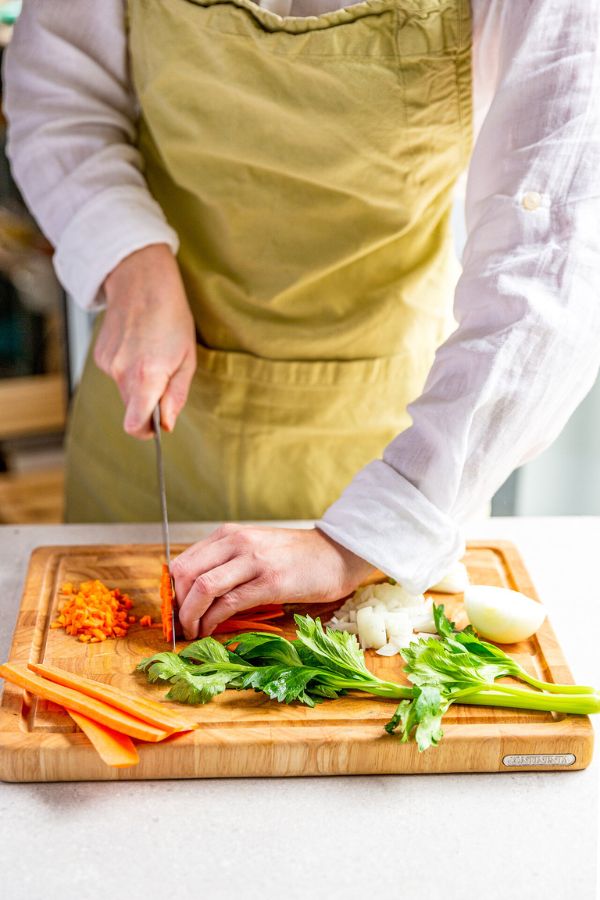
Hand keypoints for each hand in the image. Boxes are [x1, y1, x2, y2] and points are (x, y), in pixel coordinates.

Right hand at [94, 244, 196, 437]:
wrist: (140, 280)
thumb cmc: (171, 316)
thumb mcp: (187, 358)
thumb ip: (176, 395)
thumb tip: (166, 424)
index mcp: (147, 376)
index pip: (134, 425)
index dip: (146, 432)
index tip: (157, 426)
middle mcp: (122, 373)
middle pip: (131, 409)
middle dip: (148, 403)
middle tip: (165, 378)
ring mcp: (108, 364)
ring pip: (125, 390)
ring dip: (139, 382)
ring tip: (152, 353)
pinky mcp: (100, 356)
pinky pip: (117, 374)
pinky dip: (129, 368)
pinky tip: (138, 345)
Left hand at [172, 524, 376, 638]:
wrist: (336, 553)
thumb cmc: (296, 557)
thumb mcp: (255, 549)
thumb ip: (227, 563)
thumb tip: (195, 593)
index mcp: (229, 535)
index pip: (183, 561)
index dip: (171, 591)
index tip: (173, 612)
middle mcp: (237, 543)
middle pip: (185, 574)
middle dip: (177, 605)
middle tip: (180, 625)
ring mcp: (254, 561)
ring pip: (202, 588)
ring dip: (191, 616)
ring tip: (193, 632)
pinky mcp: (270, 582)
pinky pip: (228, 603)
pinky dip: (212, 620)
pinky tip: (211, 630)